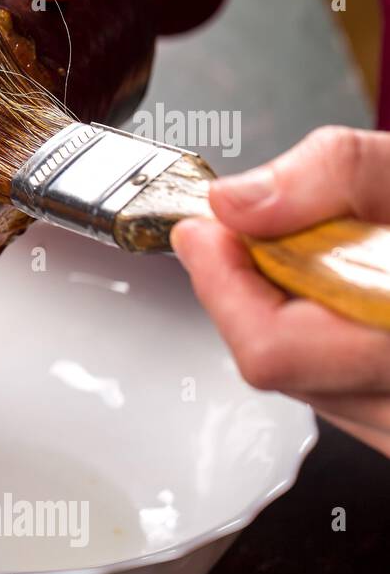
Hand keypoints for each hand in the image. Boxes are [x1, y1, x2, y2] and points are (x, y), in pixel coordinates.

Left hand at [171, 126, 389, 457]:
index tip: (205, 231)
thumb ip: (335, 175)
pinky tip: (369, 300)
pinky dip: (337, 344)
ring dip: (300, 320)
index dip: (224, 286)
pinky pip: (347, 397)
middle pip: (280, 368)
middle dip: (259, 294)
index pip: (275, 351)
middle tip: (273, 233)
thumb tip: (239, 202)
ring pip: (308, 385)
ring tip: (349, 264)